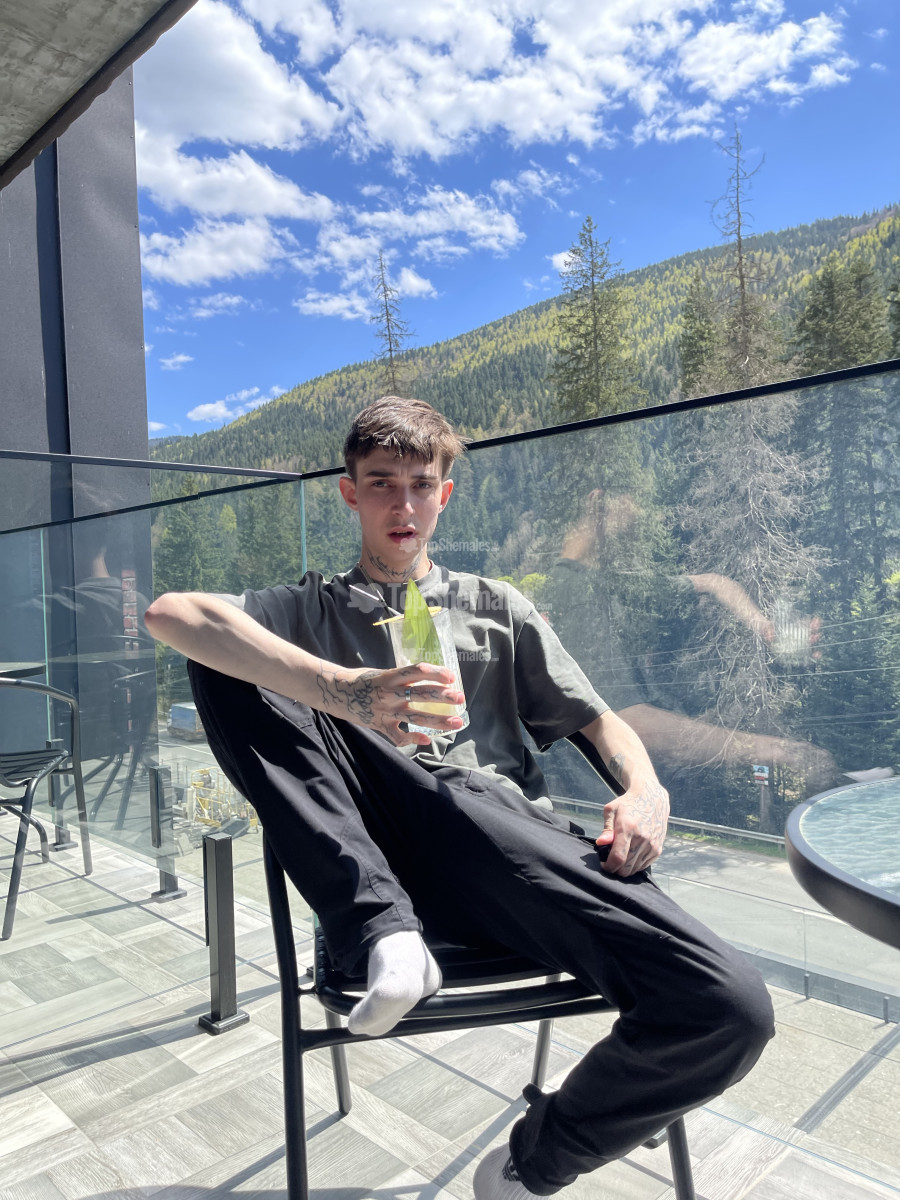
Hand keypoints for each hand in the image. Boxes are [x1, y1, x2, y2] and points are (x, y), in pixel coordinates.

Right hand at [316, 661, 464, 746]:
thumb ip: (401, 678)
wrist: (336, 693)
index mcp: (390, 676)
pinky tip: (427, 740)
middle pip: (422, 694)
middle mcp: (390, 693)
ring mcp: (385, 710)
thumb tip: (427, 678)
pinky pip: (398, 735)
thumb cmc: (362, 680)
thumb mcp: (382, 673)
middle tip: (460, 698)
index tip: (451, 676)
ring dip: (438, 720)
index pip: (417, 671)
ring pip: (416, 716)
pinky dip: (412, 738)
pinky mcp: (380, 724)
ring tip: (456, 722)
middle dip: (444, 696)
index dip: (435, 673)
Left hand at [596, 779, 668, 875]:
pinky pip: (643, 866)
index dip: (608, 866)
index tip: (603, 864)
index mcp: (628, 828)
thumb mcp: (611, 810)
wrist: (652, 799)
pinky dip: (635, 866)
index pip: (618, 857)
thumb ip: (606, 829)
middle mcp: (642, 839)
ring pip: (634, 869)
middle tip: (610, 861)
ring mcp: (651, 845)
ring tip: (620, 857)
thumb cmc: (628, 804)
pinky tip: (630, 855)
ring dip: (625, 869)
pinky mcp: (657, 849)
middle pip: (626, 868)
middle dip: (615, 870)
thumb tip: (601, 843)